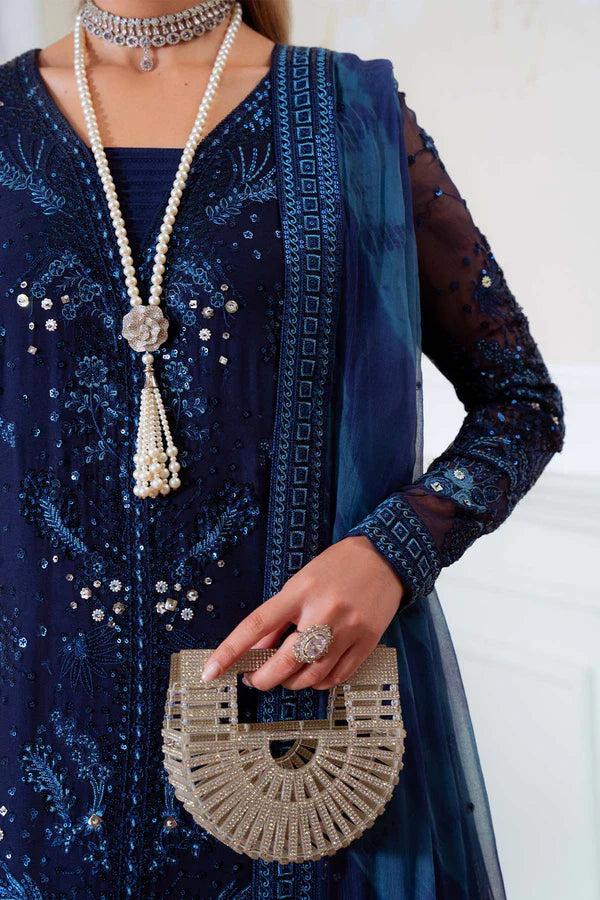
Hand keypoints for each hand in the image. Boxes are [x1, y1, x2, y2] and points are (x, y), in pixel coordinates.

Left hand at [200, 535, 404, 690]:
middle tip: (255, 678)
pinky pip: (336, 677)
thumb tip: (257, 652)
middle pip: (284, 662)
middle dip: (262, 679)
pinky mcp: (367, 643)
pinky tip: (314, 673)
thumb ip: (279, 616)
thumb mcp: (300, 582)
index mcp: (300, 591)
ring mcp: (348, 630)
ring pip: (310, 676)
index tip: (210, 671)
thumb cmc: (337, 566)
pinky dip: (319, 682)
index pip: (256, 625)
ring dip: (291, 683)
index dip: (230, 651)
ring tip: (286, 674)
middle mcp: (323, 612)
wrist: (385, 557)